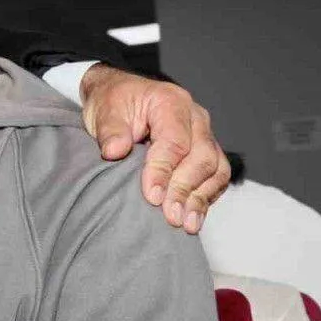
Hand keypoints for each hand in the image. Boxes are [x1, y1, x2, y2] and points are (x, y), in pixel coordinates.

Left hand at [81, 64, 229, 234]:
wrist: (120, 97)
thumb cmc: (114, 102)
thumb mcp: (104, 110)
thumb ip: (110, 130)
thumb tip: (114, 151)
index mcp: (171, 102)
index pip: (175, 141)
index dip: (164, 171)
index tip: (152, 196)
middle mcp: (195, 118)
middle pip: (201, 158)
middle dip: (184, 190)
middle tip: (170, 216)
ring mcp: (204, 135)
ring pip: (215, 169)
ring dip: (200, 199)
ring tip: (186, 223)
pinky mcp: (206, 152)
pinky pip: (216, 177)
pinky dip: (205, 198)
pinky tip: (193, 216)